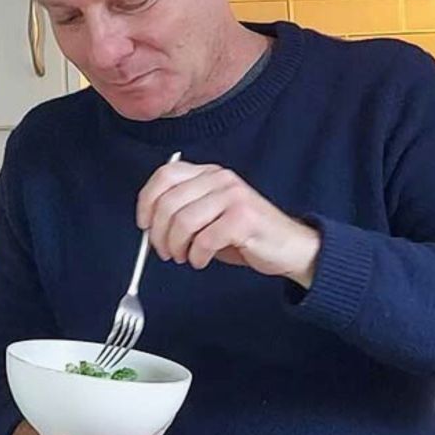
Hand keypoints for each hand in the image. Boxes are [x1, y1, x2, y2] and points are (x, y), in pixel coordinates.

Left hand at [137, 161, 320, 288]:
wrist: (290, 247)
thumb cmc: (247, 235)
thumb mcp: (211, 216)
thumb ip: (183, 211)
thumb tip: (150, 225)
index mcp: (210, 173)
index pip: (165, 175)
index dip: (146, 201)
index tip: (143, 224)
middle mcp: (221, 180)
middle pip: (169, 202)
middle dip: (159, 234)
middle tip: (165, 251)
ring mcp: (234, 197)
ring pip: (183, 221)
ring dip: (177, 247)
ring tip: (184, 257)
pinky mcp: (243, 219)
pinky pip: (204, 239)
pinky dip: (196, 256)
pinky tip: (202, 260)